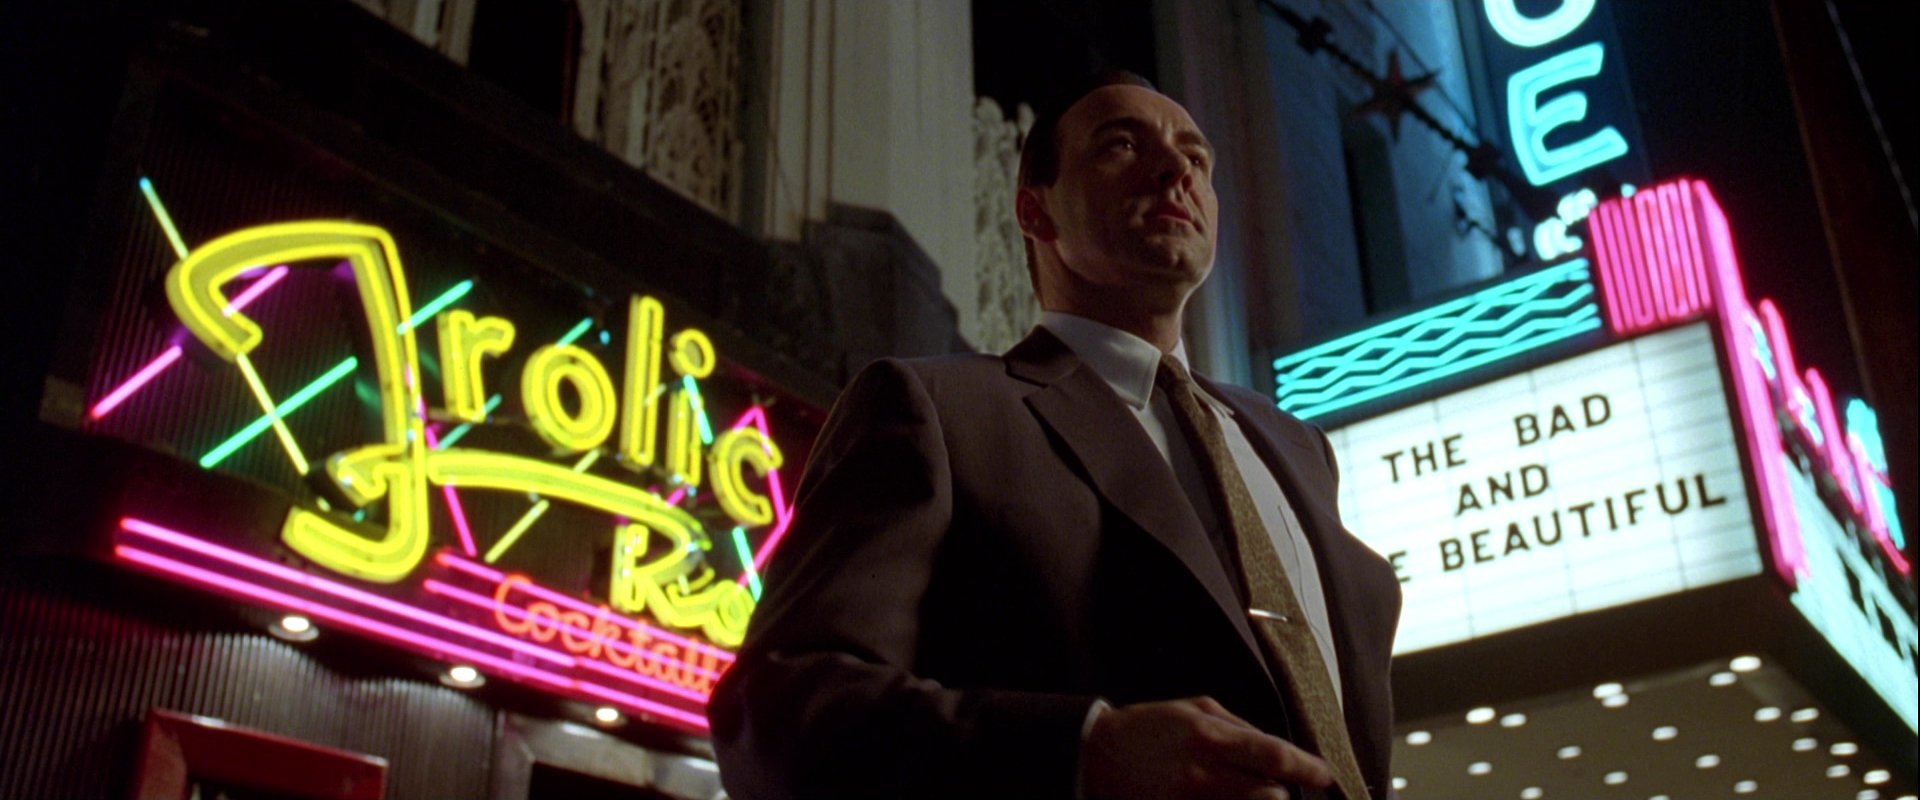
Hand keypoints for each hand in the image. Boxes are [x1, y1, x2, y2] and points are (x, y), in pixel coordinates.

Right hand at [1080, 697, 1331, 799]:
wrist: (1095, 753)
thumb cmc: (1150, 727)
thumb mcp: (1196, 710)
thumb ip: (1239, 728)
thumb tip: (1276, 751)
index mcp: (1209, 736)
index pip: (1273, 755)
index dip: (1307, 768)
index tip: (1325, 776)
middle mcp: (1201, 772)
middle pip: (1268, 793)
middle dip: (1281, 793)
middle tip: (1277, 788)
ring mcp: (1187, 799)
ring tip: (1252, 793)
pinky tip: (1227, 798)